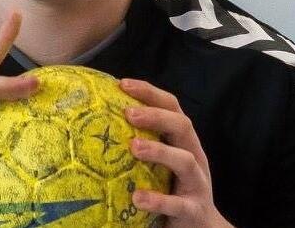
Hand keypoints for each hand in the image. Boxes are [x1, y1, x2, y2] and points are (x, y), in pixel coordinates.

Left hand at [120, 78, 233, 227]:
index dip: (150, 92)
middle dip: (156, 116)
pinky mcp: (194, 210)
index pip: (171, 107)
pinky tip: (137, 198)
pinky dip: (158, 200)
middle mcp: (194, 156)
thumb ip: (140, 143)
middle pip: (182, 126)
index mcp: (183, 141)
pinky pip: (177, 204)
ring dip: (159, 151)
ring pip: (185, 160)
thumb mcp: (159, 162)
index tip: (122, 84)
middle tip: (128, 113)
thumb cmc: (171, 188)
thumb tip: (97, 124)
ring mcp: (197, 183)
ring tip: (134, 147)